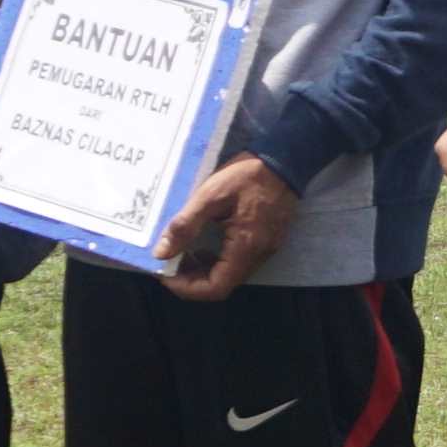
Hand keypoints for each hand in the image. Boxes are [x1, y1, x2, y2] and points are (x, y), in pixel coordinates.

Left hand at [154, 156, 300, 302]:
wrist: (285, 158)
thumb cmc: (247, 175)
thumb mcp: (209, 195)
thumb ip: (185, 225)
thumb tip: (161, 253)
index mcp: (245, 246)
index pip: (215, 288)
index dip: (186, 288)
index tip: (165, 272)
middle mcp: (258, 255)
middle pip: (222, 286)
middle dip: (191, 280)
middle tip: (169, 262)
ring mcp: (266, 249)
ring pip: (230, 276)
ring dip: (203, 271)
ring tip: (182, 253)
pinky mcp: (268, 241)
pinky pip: (239, 263)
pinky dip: (217, 261)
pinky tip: (204, 244)